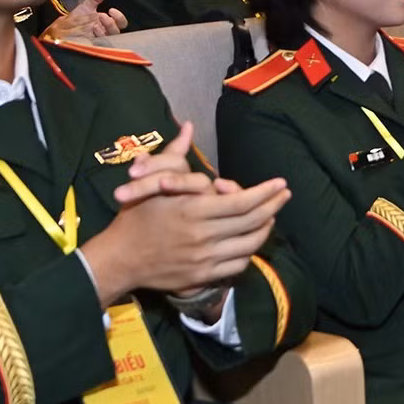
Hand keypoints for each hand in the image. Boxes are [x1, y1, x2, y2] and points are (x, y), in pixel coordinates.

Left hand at [43, 0, 127, 41]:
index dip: (119, 17)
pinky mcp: (91, 45)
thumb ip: (94, 0)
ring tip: (94, 25)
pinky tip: (89, 34)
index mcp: (108, 23)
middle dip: (111, 24)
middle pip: (116, 32)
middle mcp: (105, 32)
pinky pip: (97, 45)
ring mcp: (99, 40)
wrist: (64, 28)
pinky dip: (93, 39)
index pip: (121, 23)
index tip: (111, 10)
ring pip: (108, 40)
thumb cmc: (78, 19)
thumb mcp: (86, 7)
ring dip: (102, 32)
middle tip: (102, 16)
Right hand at [83, 122, 291, 301]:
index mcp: (192, 210)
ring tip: (271, 216)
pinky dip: (249, 251)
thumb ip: (174, 156)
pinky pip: (238, 264)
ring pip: (249, 244)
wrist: (119, 259)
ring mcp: (204, 258)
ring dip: (265, 228)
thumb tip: (187, 127)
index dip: (265, 192)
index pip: (242, 202)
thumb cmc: (135, 217)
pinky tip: (251, 240)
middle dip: (273, 206)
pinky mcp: (203, 276)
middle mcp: (202, 235)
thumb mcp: (151, 182)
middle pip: (252, 221)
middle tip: (285, 195)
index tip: (280, 183)